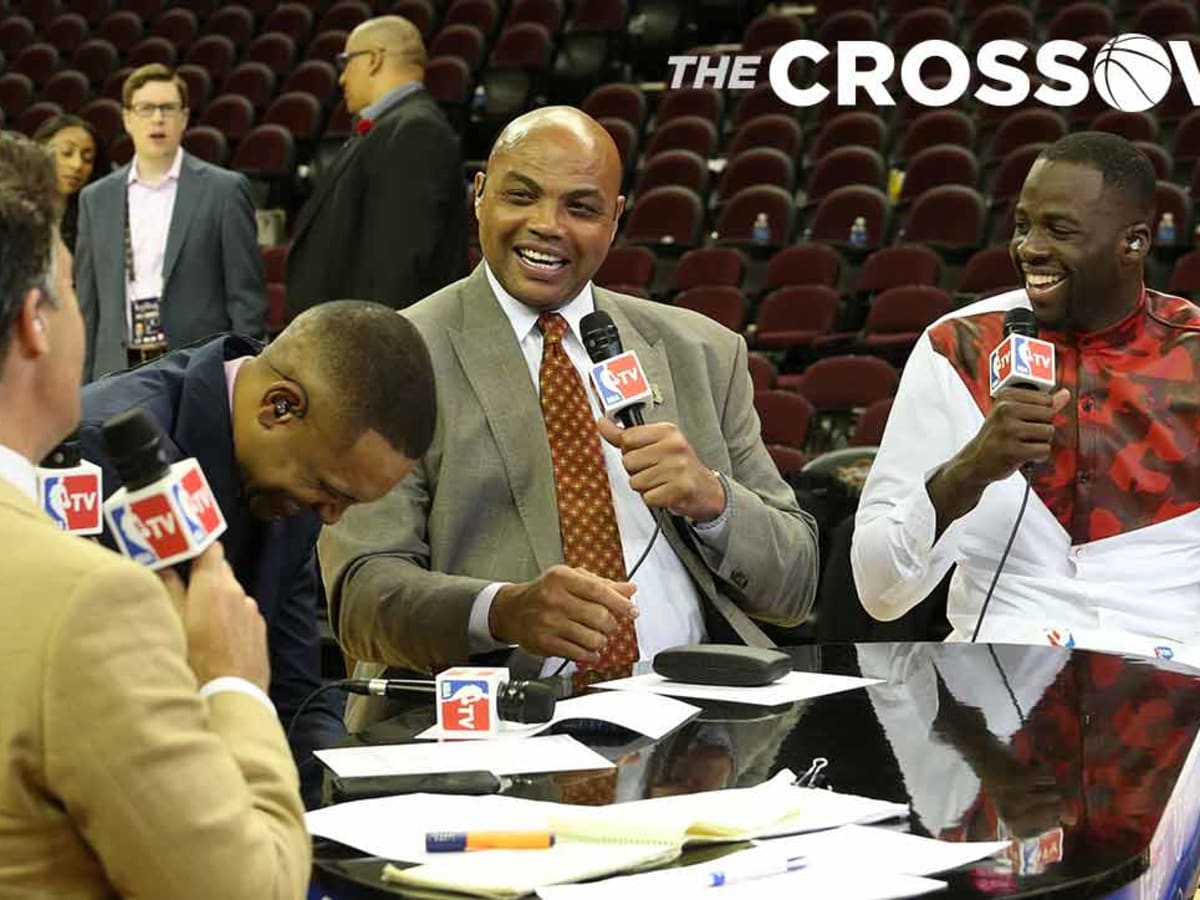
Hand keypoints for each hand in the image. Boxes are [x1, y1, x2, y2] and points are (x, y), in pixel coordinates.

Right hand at [159, 543, 269, 691]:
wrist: (231, 698)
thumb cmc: (194, 664)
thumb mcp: (171, 625)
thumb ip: (168, 591)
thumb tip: (163, 567)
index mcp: (214, 586)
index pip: (209, 548)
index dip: (195, 546)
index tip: (181, 549)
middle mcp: (238, 593)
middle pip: (220, 570)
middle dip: (202, 574)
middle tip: (181, 583)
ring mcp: (252, 611)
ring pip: (231, 593)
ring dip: (216, 598)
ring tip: (196, 617)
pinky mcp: (260, 630)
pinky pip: (241, 613)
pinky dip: (229, 617)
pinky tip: (215, 637)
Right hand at [489, 565, 637, 660]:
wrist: (513, 610)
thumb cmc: (546, 592)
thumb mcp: (572, 579)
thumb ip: (602, 584)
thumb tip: (630, 589)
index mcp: (562, 578)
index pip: (599, 591)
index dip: (621, 603)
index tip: (632, 611)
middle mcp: (554, 599)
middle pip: (600, 616)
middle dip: (611, 624)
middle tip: (609, 624)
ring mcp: (549, 622)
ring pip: (592, 638)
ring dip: (601, 641)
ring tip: (597, 636)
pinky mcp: (545, 642)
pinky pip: (579, 654)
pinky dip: (591, 655)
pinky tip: (590, 650)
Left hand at [596, 416, 725, 521]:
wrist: (707, 490)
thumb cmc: (678, 466)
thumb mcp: (656, 444)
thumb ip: (626, 436)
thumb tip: (602, 423)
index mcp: (667, 431)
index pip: (627, 438)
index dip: (630, 451)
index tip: (645, 454)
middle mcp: (674, 446)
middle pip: (628, 462)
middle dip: (637, 471)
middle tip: (656, 471)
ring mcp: (678, 468)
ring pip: (635, 482)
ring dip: (645, 487)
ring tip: (662, 482)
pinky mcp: (679, 489)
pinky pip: (647, 497)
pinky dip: (654, 499)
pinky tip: (666, 492)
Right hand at [927, 387, 1069, 535]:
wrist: (975, 460)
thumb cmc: (997, 435)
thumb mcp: (1014, 414)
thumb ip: (1041, 404)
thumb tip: (1065, 394)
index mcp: (1006, 396)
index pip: (1046, 399)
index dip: (1041, 413)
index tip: (1025, 420)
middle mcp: (1005, 410)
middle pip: (1049, 415)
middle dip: (1041, 428)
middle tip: (1022, 435)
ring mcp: (1008, 430)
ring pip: (1048, 432)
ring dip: (1040, 442)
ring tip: (1022, 445)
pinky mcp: (1012, 450)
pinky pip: (1044, 450)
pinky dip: (1038, 456)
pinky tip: (1023, 455)